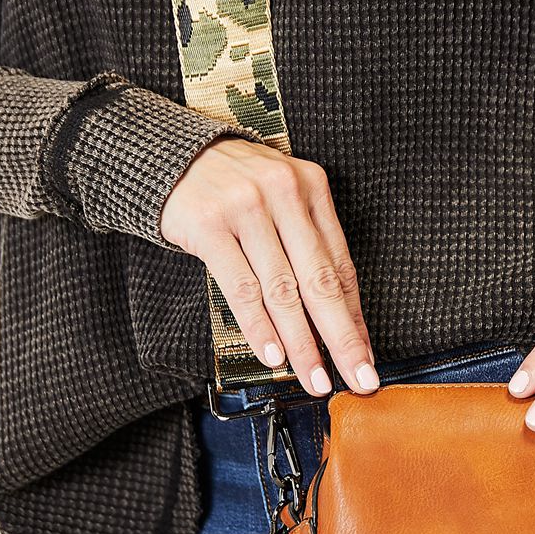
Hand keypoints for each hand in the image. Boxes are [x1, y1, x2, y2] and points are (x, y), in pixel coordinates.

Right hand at [159, 136, 377, 397]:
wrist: (169, 155)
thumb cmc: (232, 187)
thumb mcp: (279, 200)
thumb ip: (306, 244)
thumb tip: (336, 314)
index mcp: (311, 187)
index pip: (341, 264)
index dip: (355, 316)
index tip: (365, 354)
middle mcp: (283, 193)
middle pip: (319, 280)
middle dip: (341, 338)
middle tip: (358, 378)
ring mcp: (247, 208)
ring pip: (282, 290)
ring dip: (302, 343)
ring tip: (314, 377)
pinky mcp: (210, 225)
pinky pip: (241, 287)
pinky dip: (259, 326)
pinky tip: (273, 354)